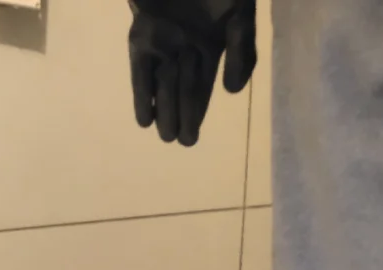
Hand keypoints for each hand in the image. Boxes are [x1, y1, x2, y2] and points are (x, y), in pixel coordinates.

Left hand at [128, 0, 256, 146]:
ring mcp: (162, 44)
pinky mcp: (141, 38)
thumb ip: (241, 50)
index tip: (191, 138)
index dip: (196, 112)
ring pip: (163, 85)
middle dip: (181, 116)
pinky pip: (141, 71)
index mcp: (210, 45)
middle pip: (182, 90)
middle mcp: (185, 49)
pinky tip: (144, 118)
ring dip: (163, 110)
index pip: (202, 87)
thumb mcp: (238, 15)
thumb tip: (232, 92)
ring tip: (165, 134)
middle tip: (180, 141)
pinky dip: (142, 94)